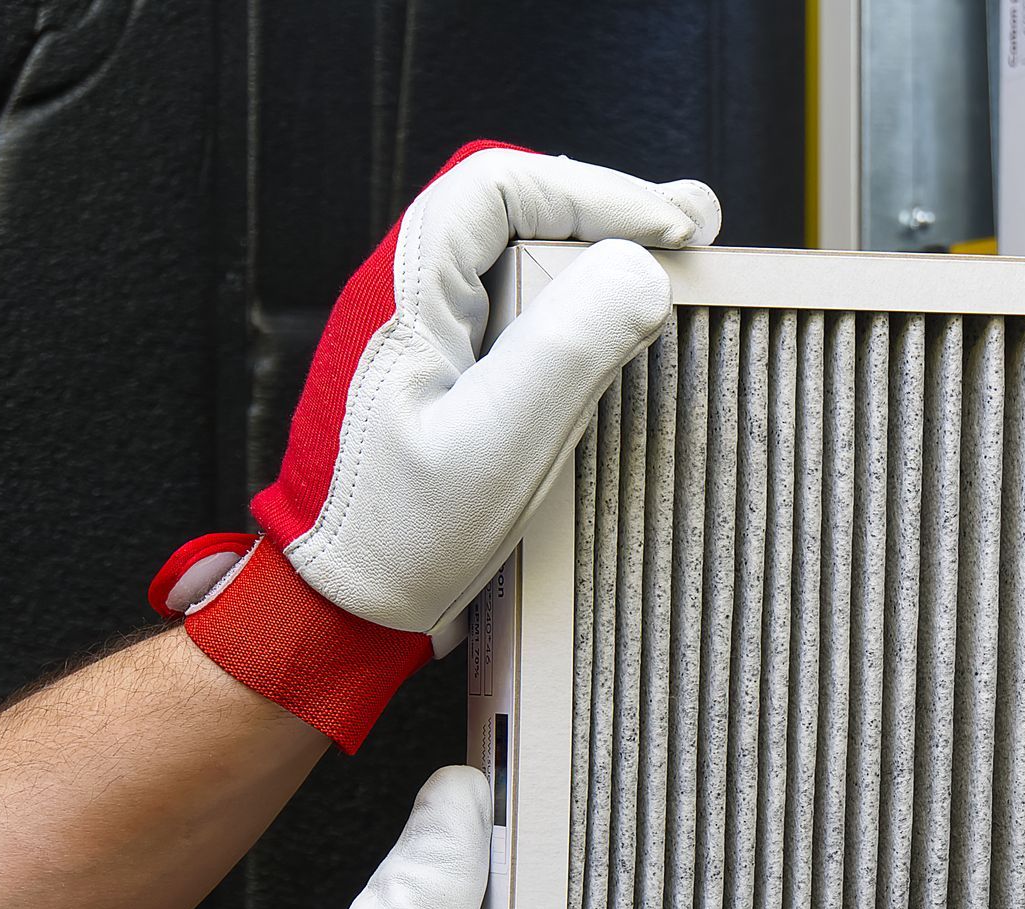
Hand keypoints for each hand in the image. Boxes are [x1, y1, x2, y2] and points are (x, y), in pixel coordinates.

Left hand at [151, 142, 720, 750]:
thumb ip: (568, 349)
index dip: (600, 189)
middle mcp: (404, 296)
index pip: (505, 186)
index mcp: (405, 292)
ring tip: (666, 271)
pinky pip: (509, 309)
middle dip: (606, 211)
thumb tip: (641, 271)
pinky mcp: (438, 374)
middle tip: (692, 234)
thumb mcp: (497, 446)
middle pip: (513, 207)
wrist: (333, 607)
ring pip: (513, 254)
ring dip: (593, 257)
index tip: (676, 228)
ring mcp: (419, 334)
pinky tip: (611, 331)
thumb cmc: (396, 538)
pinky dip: (571, 306)